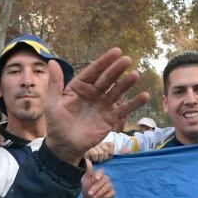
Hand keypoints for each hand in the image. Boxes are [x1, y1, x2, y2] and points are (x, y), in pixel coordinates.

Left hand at [42, 49, 145, 164]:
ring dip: (127, 83)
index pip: (93, 71)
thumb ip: (55, 83)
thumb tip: (52, 62)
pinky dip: (135, 103)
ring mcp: (103, 104)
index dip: (104, 61)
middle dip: (117, 69)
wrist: (65, 146)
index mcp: (80, 86)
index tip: (117, 51)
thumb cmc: (56, 124)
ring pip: (117, 91)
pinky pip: (124, 109)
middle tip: (127, 60)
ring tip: (136, 75)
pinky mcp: (111, 117)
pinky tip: (145, 96)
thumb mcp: (52, 103)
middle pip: (107, 79)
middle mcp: (94, 93)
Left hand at [81, 159, 114, 197]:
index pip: (101, 172)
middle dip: (96, 187)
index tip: (95, 178)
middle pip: (104, 180)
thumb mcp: (85, 180)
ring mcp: (110, 185)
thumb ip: (88, 171)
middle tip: (90, 193)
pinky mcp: (112, 192)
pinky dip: (105, 196)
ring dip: (100, 192)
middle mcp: (106, 179)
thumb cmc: (87, 189)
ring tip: (94, 196)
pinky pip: (111, 193)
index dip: (99, 174)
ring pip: (108, 186)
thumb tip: (87, 160)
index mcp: (99, 175)